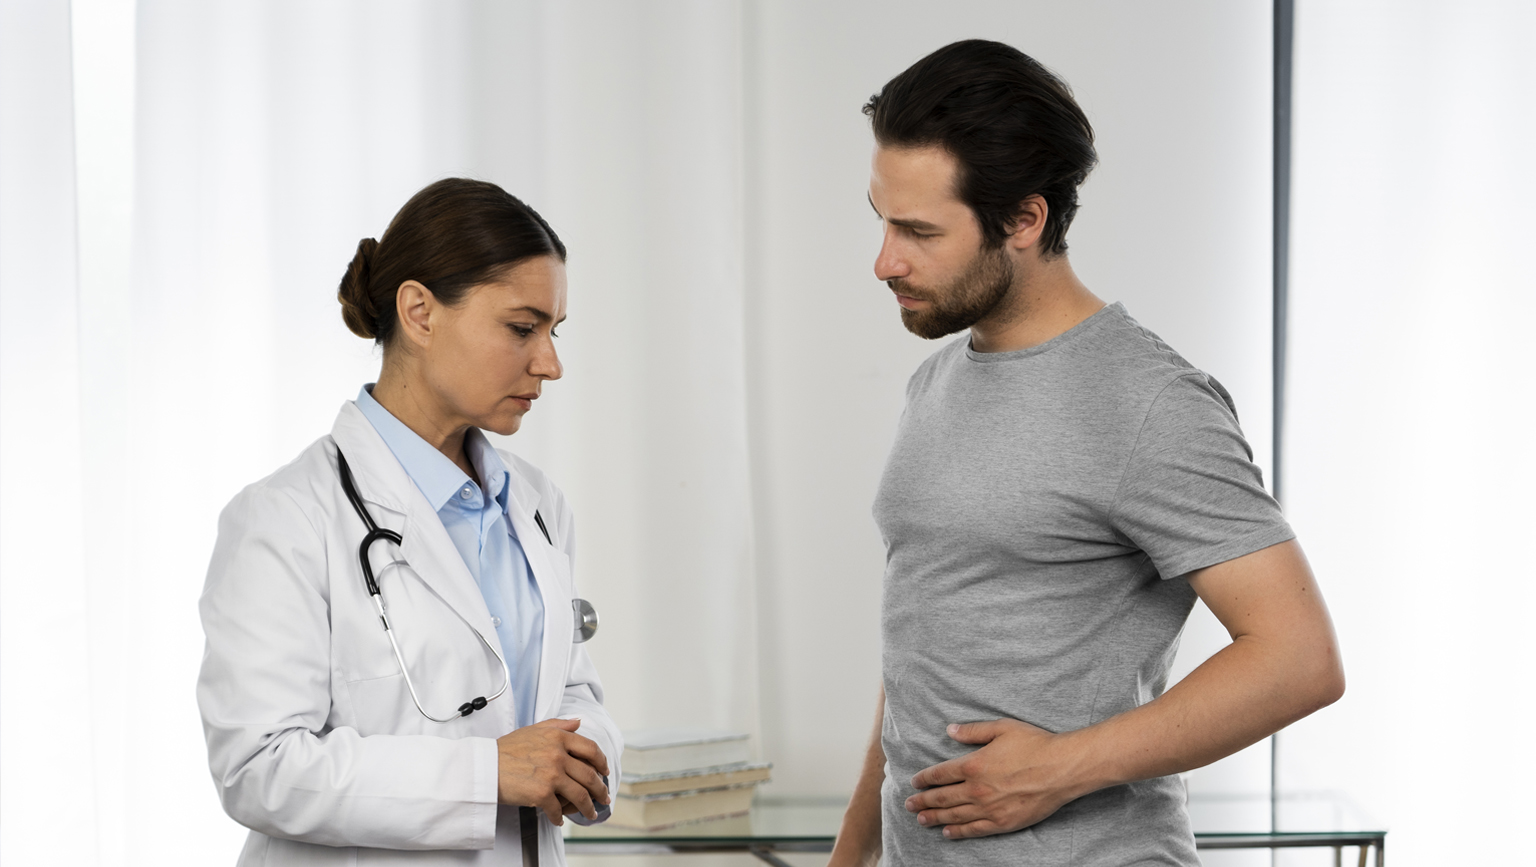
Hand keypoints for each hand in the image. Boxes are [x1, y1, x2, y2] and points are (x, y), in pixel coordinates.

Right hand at [497, 717, 610, 824]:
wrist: (484, 766)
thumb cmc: (505, 749)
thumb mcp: (534, 729)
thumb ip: (559, 724)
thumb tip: (578, 722)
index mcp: (558, 737)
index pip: (591, 749)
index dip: (602, 762)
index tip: (605, 771)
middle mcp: (558, 755)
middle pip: (589, 775)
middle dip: (600, 790)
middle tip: (603, 797)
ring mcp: (551, 775)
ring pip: (580, 795)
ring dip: (587, 808)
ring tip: (589, 813)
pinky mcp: (541, 794)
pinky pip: (557, 810)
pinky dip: (560, 817)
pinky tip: (559, 819)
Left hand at [904, 718, 1083, 839]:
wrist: (1062, 768)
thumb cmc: (1034, 744)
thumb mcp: (1001, 728)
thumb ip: (972, 731)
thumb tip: (949, 730)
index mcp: (974, 764)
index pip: (940, 774)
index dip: (924, 779)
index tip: (914, 783)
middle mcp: (977, 789)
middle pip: (942, 798)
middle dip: (923, 801)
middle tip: (909, 805)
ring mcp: (989, 808)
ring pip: (954, 816)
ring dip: (935, 818)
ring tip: (921, 820)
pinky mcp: (1003, 823)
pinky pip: (975, 829)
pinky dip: (959, 832)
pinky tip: (948, 832)